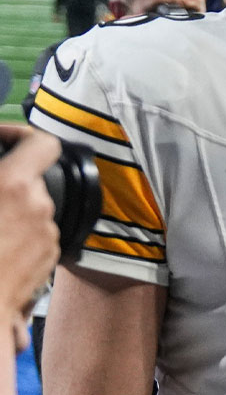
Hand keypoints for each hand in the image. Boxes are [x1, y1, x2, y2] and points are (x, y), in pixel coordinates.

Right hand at [0, 127, 61, 323]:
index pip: (42, 142)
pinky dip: (19, 236)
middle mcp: (40, 208)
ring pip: (35, 210)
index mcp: (14, 186)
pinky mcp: (51, 259)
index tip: (5, 138)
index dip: (24, 134)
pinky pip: (37, 236)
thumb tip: (6, 177)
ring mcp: (49, 236)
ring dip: (13, 212)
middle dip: (9, 183)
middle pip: (34, 180)